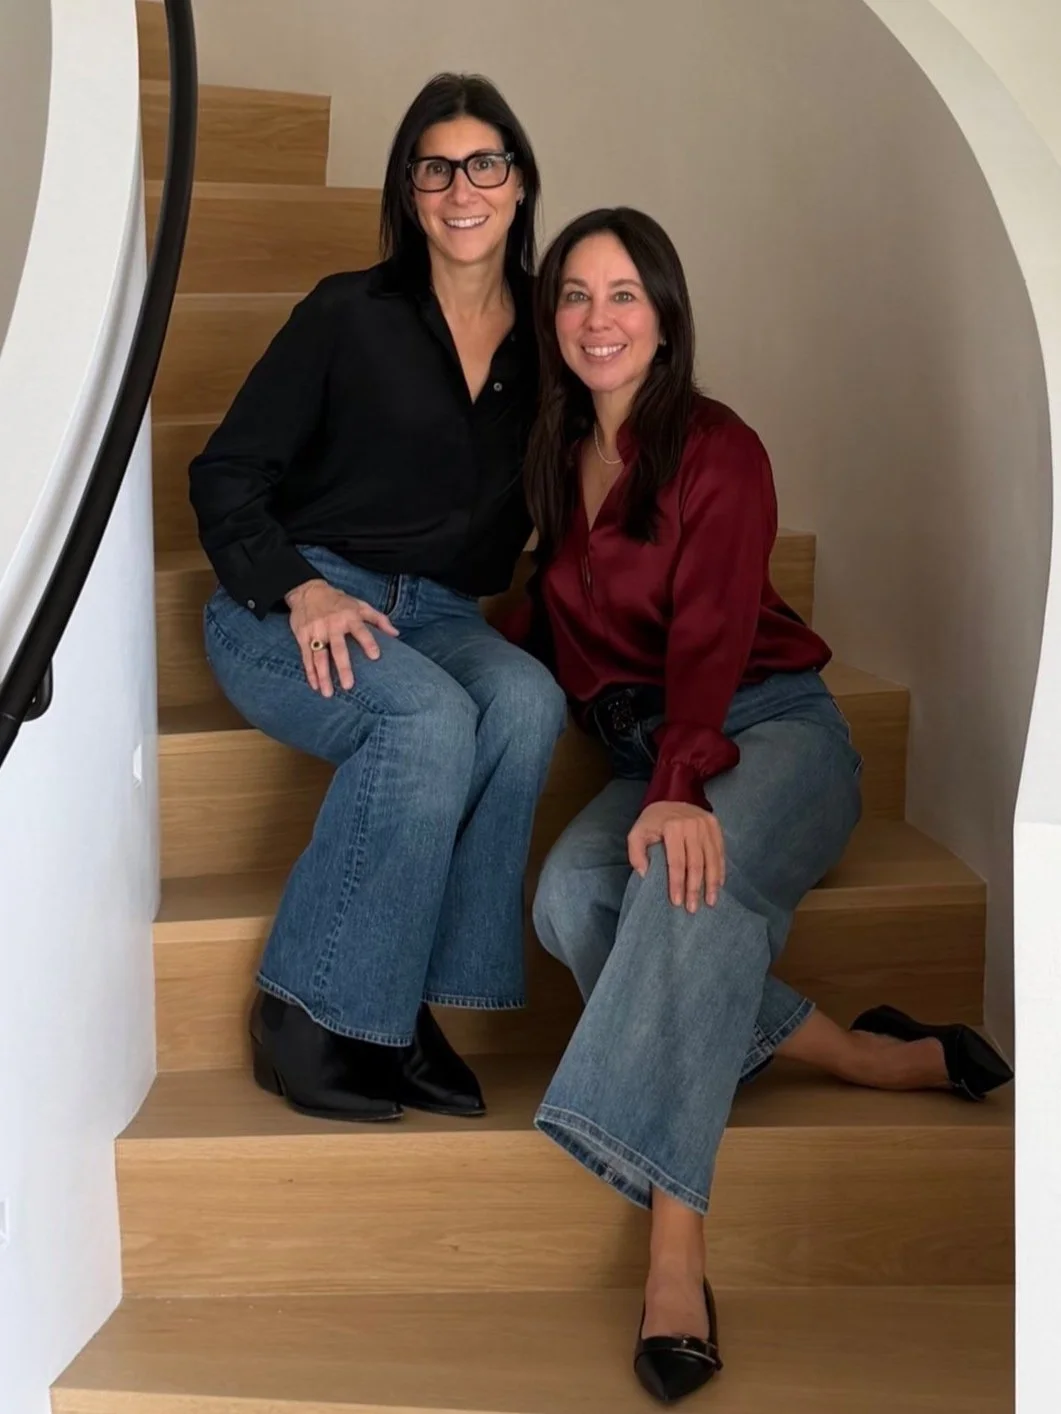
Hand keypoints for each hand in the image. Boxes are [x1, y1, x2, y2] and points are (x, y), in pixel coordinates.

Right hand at [285, 578, 398, 696]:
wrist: (307, 591)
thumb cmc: (339, 601)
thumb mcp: (360, 605)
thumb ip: (379, 619)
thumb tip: (396, 634)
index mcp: (349, 616)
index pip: (361, 631)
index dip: (368, 642)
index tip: (375, 657)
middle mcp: (332, 625)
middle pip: (338, 648)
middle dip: (343, 667)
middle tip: (348, 686)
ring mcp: (316, 631)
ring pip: (319, 656)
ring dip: (323, 675)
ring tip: (328, 693)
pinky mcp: (302, 636)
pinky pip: (306, 657)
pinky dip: (310, 672)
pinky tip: (315, 685)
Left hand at [627, 800, 724, 911]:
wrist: (671, 796)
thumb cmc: (653, 821)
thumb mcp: (637, 833)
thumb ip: (636, 853)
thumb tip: (645, 875)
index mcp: (673, 827)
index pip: (677, 861)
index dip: (677, 883)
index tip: (677, 902)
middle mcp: (693, 826)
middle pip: (696, 863)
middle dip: (695, 888)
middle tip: (693, 908)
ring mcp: (707, 825)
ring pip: (712, 859)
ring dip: (711, 883)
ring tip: (710, 902)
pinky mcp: (715, 826)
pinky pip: (720, 852)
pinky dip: (719, 870)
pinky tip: (718, 885)